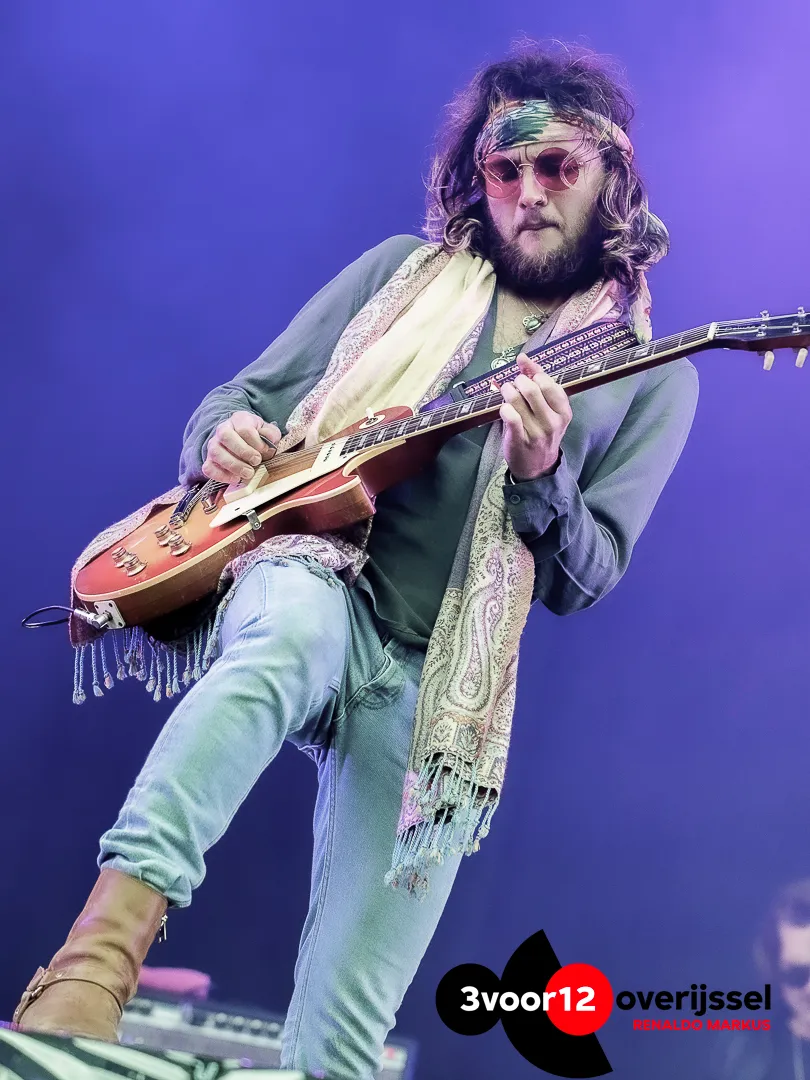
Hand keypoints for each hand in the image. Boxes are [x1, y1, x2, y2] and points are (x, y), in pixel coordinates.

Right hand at [202, 411, 280, 484]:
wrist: (241, 440)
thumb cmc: (256, 436)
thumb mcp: (267, 431)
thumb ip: (271, 434)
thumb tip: (269, 439)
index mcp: (239, 419)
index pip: (244, 428)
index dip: (256, 442)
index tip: (265, 450)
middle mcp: (223, 430)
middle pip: (225, 436)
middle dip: (243, 451)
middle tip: (256, 461)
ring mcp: (214, 445)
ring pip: (216, 452)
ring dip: (233, 465)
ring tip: (248, 473)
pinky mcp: (209, 460)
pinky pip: (209, 468)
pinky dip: (221, 475)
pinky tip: (236, 478)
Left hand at [499, 354, 572, 481]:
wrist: (537, 466)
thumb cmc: (542, 430)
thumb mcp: (548, 409)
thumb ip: (539, 382)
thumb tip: (523, 358)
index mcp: (563, 412)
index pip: (549, 383)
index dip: (534, 373)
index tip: (525, 371)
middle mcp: (552, 422)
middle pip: (532, 389)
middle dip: (518, 381)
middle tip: (514, 384)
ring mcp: (536, 432)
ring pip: (517, 400)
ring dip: (507, 391)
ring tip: (507, 393)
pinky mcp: (520, 440)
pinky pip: (510, 417)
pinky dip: (504, 408)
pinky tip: (504, 409)